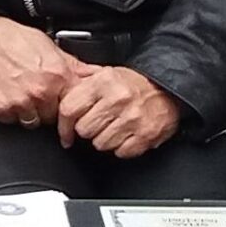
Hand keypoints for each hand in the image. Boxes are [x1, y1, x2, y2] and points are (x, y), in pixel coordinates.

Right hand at [0, 14, 88, 126]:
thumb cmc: (12, 38)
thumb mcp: (49, 46)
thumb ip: (73, 65)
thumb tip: (93, 74)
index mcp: (56, 76)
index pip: (75, 105)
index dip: (71, 106)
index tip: (68, 109)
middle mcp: (40, 92)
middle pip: (53, 117)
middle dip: (47, 107)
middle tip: (37, 92)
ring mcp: (20, 103)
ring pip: (32, 121)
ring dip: (29, 111)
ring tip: (22, 92)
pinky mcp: (1, 109)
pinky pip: (11, 120)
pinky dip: (10, 111)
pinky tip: (8, 94)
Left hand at [57, 67, 181, 157]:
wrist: (168, 87)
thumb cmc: (134, 83)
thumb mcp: (105, 74)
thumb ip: (82, 87)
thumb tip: (58, 102)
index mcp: (103, 83)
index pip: (69, 109)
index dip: (64, 126)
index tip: (65, 134)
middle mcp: (117, 100)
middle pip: (83, 130)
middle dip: (88, 130)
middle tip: (98, 123)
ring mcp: (132, 118)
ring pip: (100, 144)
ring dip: (104, 139)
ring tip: (114, 127)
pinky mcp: (145, 135)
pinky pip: (121, 152)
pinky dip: (121, 147)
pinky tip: (126, 135)